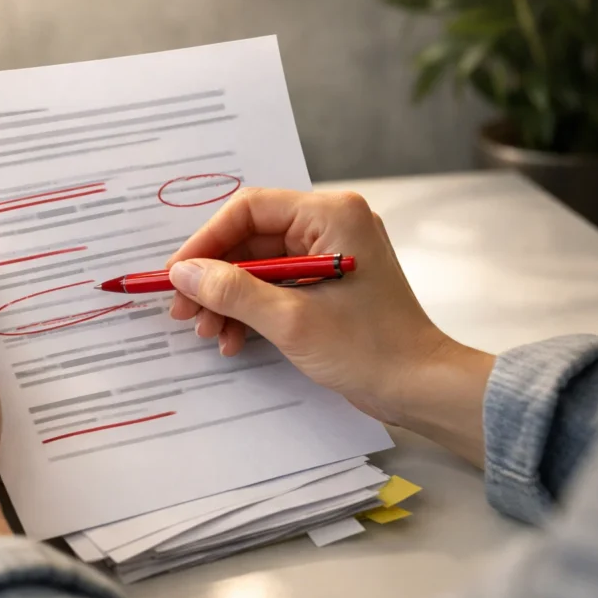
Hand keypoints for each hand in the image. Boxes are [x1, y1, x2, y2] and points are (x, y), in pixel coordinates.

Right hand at [167, 189, 493, 464]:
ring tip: (208, 333)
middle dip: (214, 279)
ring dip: (227, 300)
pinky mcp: (326, 283)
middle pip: (249, 239)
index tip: (177, 275)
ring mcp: (328, 254)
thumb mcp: (290, 320)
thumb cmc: (370, 349)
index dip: (206, 241)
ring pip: (256, 266)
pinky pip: (274, 285)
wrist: (420, 387)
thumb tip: (183, 273)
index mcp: (330, 215)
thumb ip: (232, 291)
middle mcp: (330, 224)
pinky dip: (249, 311)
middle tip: (184, 310)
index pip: (249, 209)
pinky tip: (234, 340)